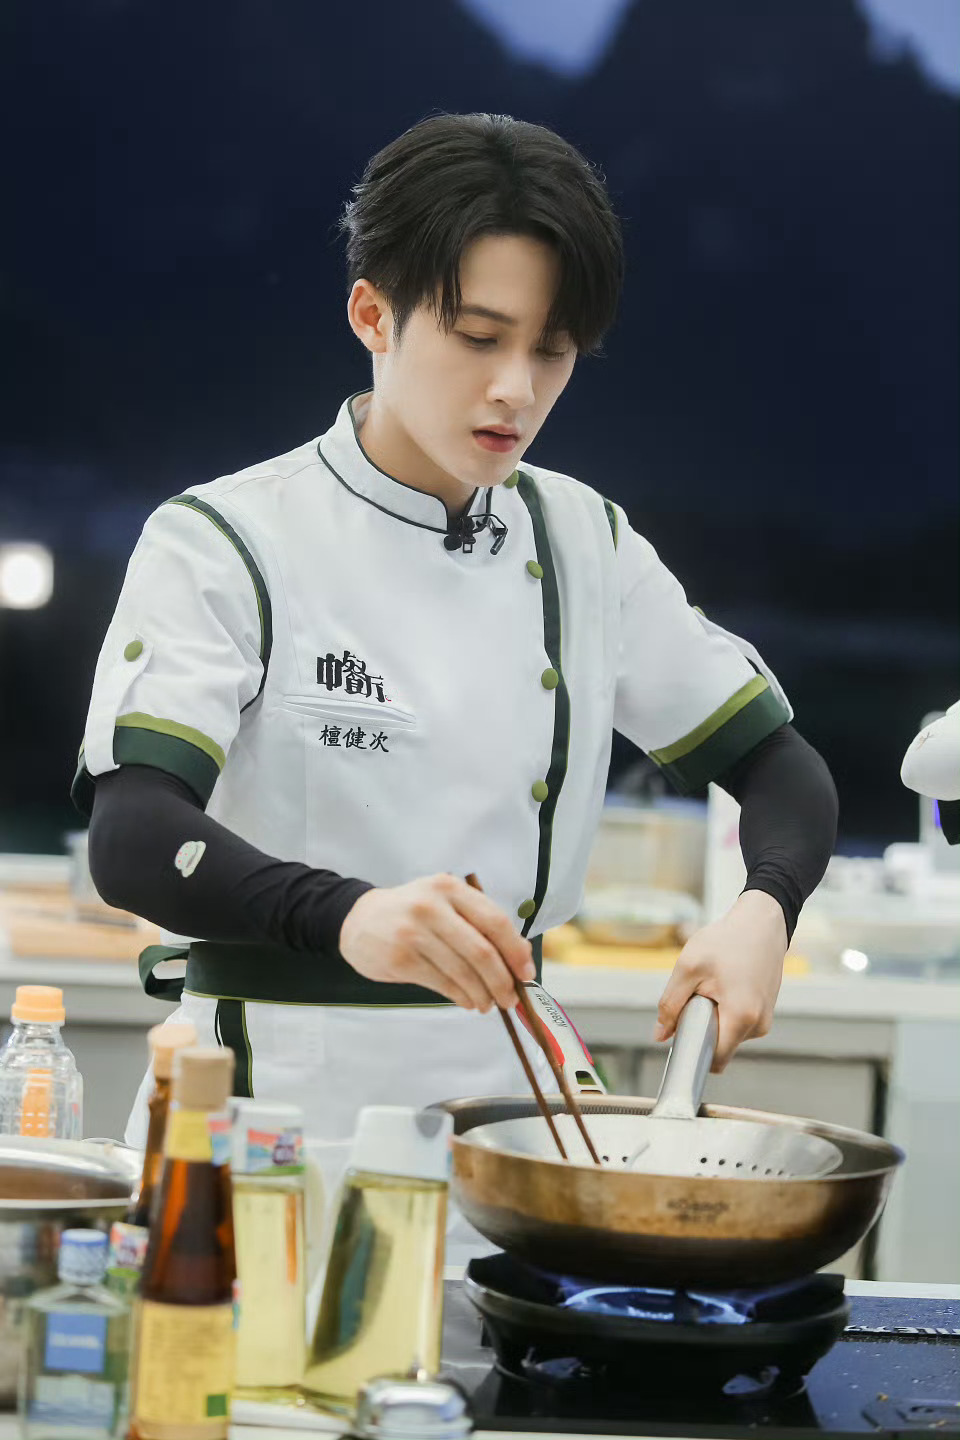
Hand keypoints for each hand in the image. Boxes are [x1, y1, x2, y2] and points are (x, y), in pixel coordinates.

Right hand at [339, 874, 535, 1011]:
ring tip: (488, 1004)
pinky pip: (442, 983)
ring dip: (482, 993)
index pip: (495, 920)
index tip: (526, 973)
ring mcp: (413, 932)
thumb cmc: (412, 913)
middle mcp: (432, 906)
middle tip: (510, 998)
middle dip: (502, 980)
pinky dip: (461, 996)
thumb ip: (478, 923)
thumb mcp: (444, 904)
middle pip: (481, 950)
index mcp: (450, 888)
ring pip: (462, 971)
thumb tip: (520, 958)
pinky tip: (468, 1001)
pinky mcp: (400, 958)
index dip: (515, 950)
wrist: (357, 920)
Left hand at [654, 890, 787, 1071]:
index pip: (714, 1059)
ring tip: (715, 985)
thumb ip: (670, 1004)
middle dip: (702, 1029)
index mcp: (741, 1017)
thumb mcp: (688, 967)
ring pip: (728, 1035)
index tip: (679, 1036)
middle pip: (719, 1046)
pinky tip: (726, 985)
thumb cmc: (727, 940)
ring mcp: (765, 1020)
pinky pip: (738, 1023)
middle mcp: (758, 1025)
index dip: (691, 1052)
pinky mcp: (765, 1012)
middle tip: (697, 996)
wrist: (761, 923)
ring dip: (714, 1018)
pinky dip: (726, 1010)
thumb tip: (660, 1035)